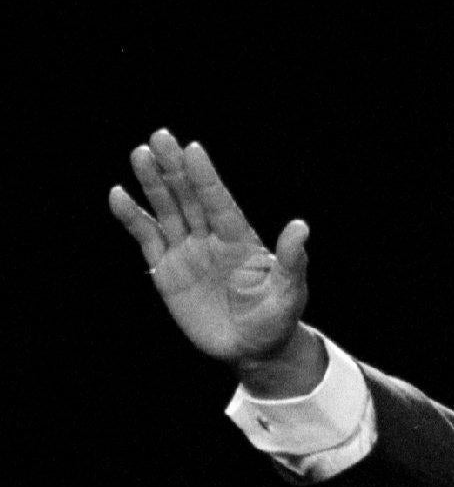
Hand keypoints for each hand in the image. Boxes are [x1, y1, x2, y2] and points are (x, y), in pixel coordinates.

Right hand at [109, 130, 319, 388]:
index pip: (219, 202)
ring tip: (140, 154)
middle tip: (160, 137)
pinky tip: (118, 195)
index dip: (206, 178)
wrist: (252, 349)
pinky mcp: (166, 269)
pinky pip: (147, 238)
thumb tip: (301, 227)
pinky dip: (132, 218)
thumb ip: (291, 260)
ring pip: (167, 210)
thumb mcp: (289, 292)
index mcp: (241, 239)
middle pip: (189, 197)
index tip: (193, 149)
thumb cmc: (276, 319)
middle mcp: (211, 238)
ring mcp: (187, 251)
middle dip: (175, 168)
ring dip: (153, 185)